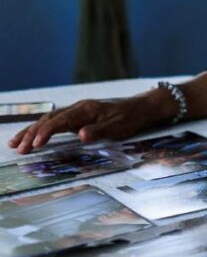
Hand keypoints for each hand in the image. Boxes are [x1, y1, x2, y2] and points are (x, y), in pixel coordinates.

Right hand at [7, 93, 168, 154]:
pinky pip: (55, 120)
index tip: (34, 144)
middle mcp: (79, 107)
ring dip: (32, 130)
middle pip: (49, 119)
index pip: (60, 120)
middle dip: (32, 133)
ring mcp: (77, 110)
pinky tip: (32, 135)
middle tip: (18, 148)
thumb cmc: (130, 118)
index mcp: (87, 109)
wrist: (140, 107)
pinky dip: (41, 127)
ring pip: (49, 119)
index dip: (46, 132)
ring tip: (15, 143)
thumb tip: (80, 134)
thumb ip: (98, 131)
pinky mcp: (78, 115)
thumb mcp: (118, 127)